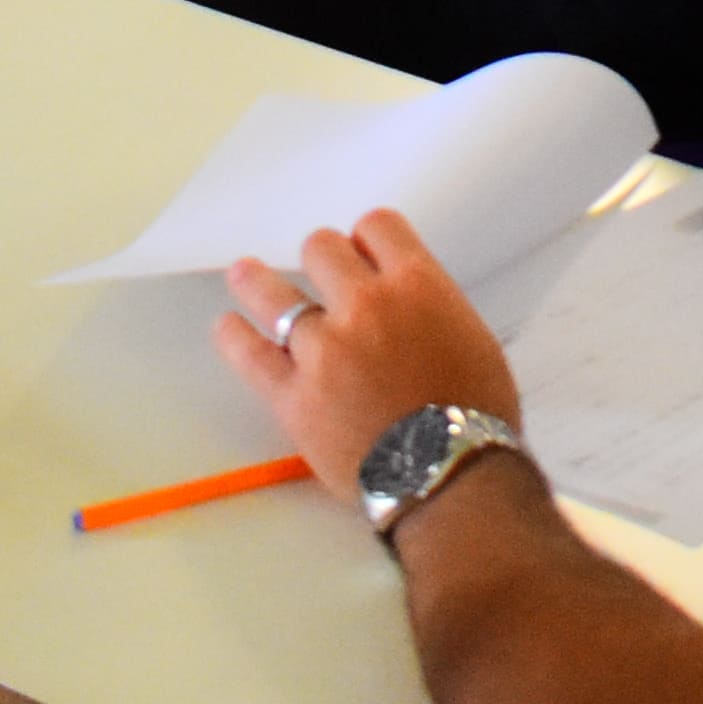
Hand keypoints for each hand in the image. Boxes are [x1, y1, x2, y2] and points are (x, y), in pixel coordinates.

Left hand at [214, 210, 518, 488]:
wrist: (451, 478)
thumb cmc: (475, 416)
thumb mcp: (471, 338)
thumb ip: (430, 307)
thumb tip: (404, 304)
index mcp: (416, 285)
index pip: (376, 226)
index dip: (367, 239)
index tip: (362, 253)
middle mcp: (366, 305)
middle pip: (323, 249)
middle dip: (324, 260)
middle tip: (322, 278)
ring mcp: (324, 349)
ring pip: (276, 294)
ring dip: (257, 281)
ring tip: (242, 274)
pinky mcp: (294, 395)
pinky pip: (251, 356)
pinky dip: (234, 337)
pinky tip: (227, 326)